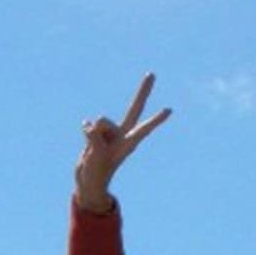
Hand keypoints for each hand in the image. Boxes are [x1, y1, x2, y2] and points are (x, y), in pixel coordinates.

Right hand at [75, 73, 171, 213]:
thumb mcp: (96, 158)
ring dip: (92, 135)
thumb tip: (90, 124)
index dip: (155, 120)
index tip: (170, 110)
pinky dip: (86, 133)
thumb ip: (94, 140)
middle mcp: (122, 133)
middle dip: (142, 91)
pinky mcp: (98, 131)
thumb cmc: (96, 173)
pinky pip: (89, 124)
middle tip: (152, 73)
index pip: (144, 128)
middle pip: (135, 108)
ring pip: (100, 121)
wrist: (88, 181)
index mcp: (128, 143)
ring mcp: (111, 132)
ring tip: (94, 150)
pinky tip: (88, 146)